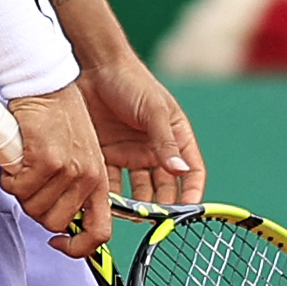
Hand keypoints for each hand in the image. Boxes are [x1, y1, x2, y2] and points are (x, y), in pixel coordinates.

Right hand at [3, 86, 112, 259]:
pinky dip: (9, 177)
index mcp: (99, 180)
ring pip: (32, 207)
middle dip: (34, 207)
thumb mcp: (79, 155)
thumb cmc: (58, 118)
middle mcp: (88, 178)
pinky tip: (15, 158)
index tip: (57, 242)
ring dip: (20, 190)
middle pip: (53, 223)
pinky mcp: (47, 160)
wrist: (47, 83)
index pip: (99, 233)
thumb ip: (73, 186)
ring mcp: (69, 170)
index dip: (77, 248)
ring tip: (24, 165)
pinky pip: (18, 188)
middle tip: (30, 183)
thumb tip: (56, 221)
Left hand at [79, 53, 202, 208]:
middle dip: (161, 206)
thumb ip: (165, 142)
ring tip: (129, 214)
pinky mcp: (107, 155)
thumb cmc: (131, 81)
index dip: (192, 193)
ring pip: (137, 191)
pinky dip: (110, 196)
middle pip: (164, 188)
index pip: (191, 172)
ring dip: (136, 205)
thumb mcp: (153, 110)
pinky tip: (106, 204)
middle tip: (153, 219)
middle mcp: (155, 150)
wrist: (95, 66)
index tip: (187, 212)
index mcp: (175, 137)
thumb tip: (180, 172)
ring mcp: (130, 154)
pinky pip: (111, 183)